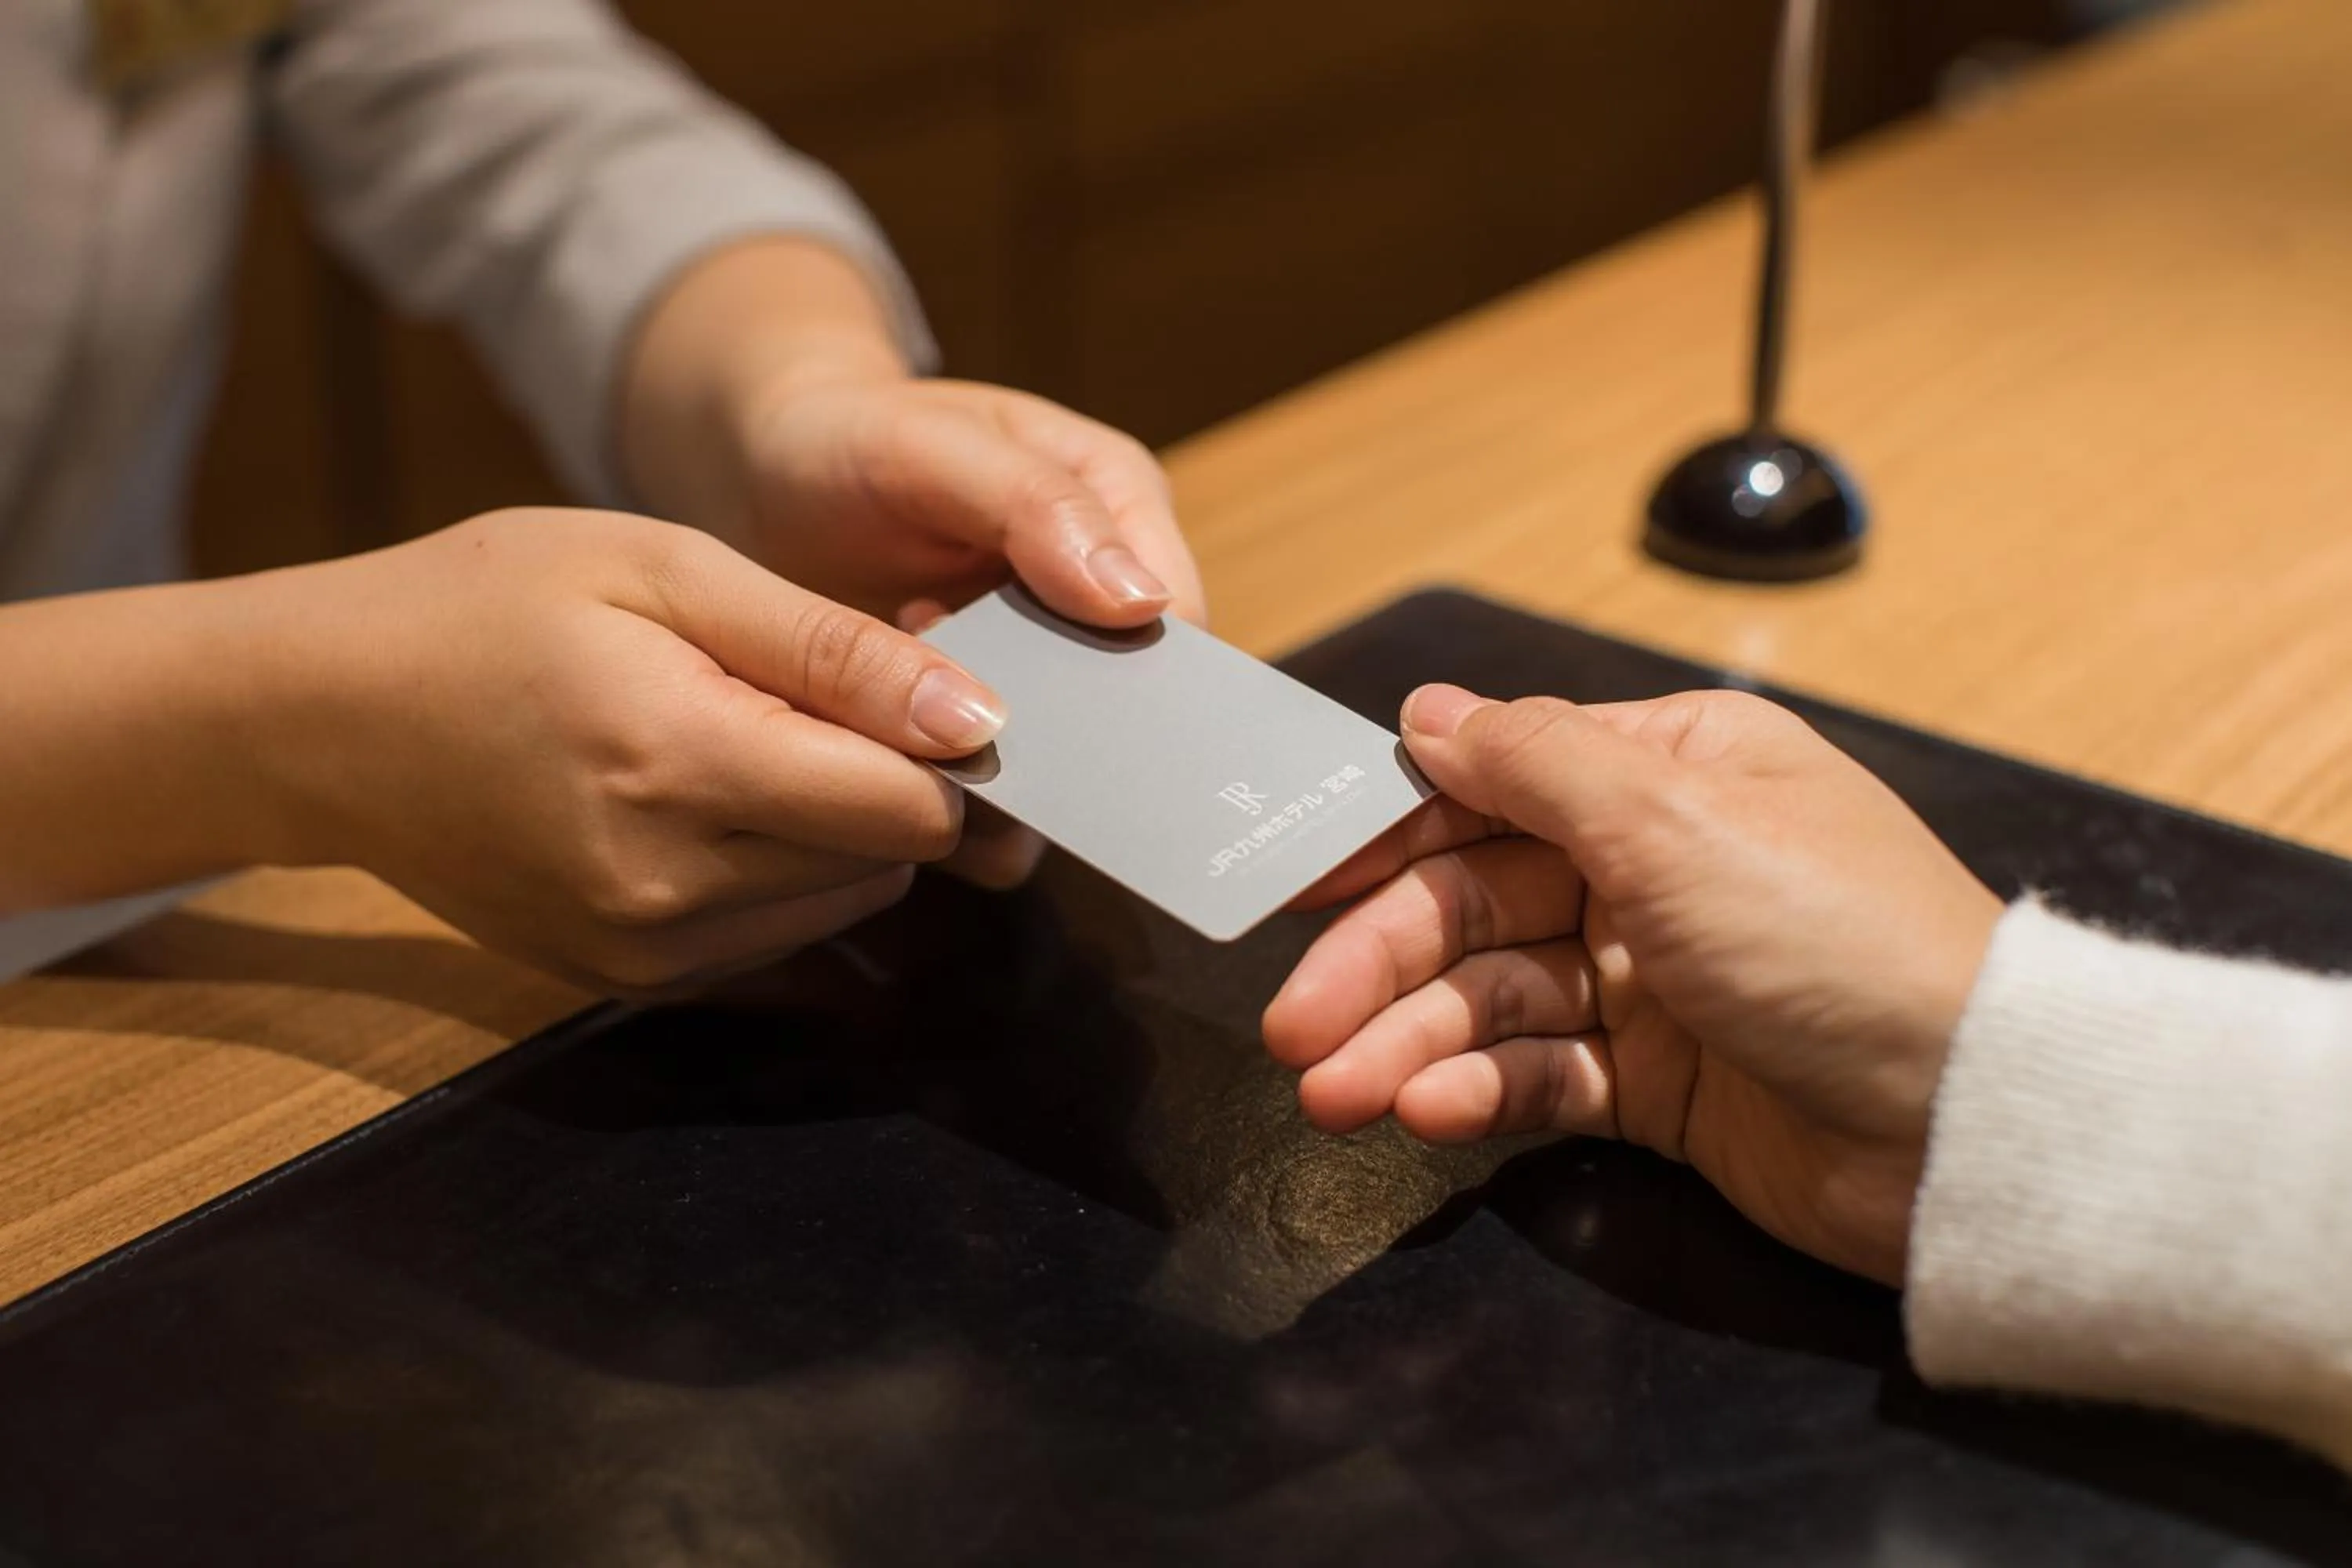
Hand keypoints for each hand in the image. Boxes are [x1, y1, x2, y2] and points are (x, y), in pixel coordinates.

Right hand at [257, 510, 1016, 995]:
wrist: (323, 717)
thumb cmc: (489, 608)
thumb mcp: (665, 571)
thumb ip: (830, 650)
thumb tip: (977, 723)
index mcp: (677, 764)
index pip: (909, 807)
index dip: (950, 746)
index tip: (929, 687)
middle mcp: (665, 888)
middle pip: (891, 862)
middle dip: (893, 782)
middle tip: (818, 695)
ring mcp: (644, 952)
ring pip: (847, 907)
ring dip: (842, 831)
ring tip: (751, 737)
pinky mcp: (631, 982)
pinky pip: (780, 940)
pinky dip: (784, 874)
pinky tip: (716, 801)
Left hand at [621, 239, 1205, 893]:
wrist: (768, 477)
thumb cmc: (853, 436)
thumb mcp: (936, 446)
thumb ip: (1038, 506)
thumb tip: (1141, 603)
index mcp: (1118, 503)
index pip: (1177, 616)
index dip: (1150, 677)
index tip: (1081, 718)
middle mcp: (1097, 591)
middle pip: (1135, 695)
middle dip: (1079, 735)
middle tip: (983, 739)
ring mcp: (1045, 660)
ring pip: (1074, 754)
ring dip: (1009, 766)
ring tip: (921, 733)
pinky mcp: (985, 715)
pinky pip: (1007, 785)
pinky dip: (963, 789)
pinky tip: (902, 755)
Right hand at [1262, 684, 2002, 1283]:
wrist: (1969, 1128)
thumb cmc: (1836, 939)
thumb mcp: (1675, 819)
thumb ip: (1534, 762)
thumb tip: (1429, 709)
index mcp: (1670, 772)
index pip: (1492, 787)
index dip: (1383, 835)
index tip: (1289, 878)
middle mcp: (1655, 865)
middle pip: (1475, 901)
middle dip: (1378, 963)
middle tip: (1292, 1028)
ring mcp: (1655, 978)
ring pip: (1494, 998)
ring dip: (1407, 1042)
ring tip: (1333, 1095)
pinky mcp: (1661, 1084)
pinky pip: (1542, 1075)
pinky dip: (1478, 1091)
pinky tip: (1425, 1112)